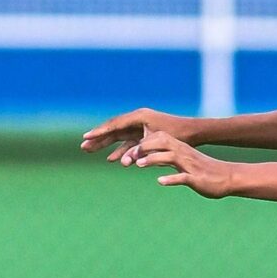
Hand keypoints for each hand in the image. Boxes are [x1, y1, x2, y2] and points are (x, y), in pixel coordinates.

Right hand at [81, 107, 196, 161]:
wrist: (193, 132)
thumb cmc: (177, 134)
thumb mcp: (156, 142)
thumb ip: (139, 151)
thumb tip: (124, 161)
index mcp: (138, 117)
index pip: (114, 125)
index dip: (99, 132)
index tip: (86, 137)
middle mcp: (137, 120)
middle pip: (112, 130)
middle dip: (98, 139)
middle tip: (83, 146)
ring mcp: (140, 128)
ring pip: (118, 137)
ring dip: (105, 145)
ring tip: (89, 150)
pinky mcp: (144, 136)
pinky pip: (128, 144)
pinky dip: (121, 151)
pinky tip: (112, 160)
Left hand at [125, 130, 235, 197]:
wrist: (228, 177)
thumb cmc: (204, 170)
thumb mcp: (184, 162)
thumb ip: (169, 159)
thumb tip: (151, 159)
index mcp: (181, 149)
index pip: (160, 139)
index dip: (144, 142)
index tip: (129, 148)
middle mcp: (184, 154)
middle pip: (163, 144)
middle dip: (145, 147)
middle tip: (129, 155)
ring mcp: (190, 166)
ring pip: (170, 157)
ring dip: (154, 159)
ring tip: (139, 165)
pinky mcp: (196, 178)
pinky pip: (183, 177)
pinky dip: (171, 179)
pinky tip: (160, 181)